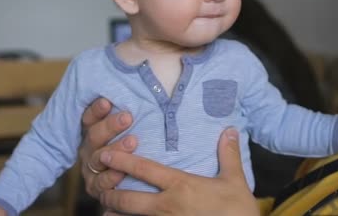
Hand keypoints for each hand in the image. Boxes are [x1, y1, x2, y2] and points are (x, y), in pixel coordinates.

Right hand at [79, 97, 137, 198]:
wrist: (132, 183)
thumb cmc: (134, 149)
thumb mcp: (130, 131)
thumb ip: (129, 117)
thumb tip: (148, 89)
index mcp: (93, 132)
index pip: (90, 118)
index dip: (96, 110)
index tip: (107, 101)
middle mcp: (89, 149)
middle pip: (94, 136)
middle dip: (110, 126)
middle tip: (127, 117)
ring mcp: (91, 169)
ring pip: (98, 158)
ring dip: (115, 150)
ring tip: (132, 142)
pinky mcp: (96, 187)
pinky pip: (100, 183)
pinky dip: (111, 177)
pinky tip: (121, 173)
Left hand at [99, 128, 258, 215]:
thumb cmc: (237, 211)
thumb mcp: (235, 181)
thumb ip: (228, 154)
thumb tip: (229, 130)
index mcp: (180, 185)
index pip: (144, 170)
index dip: (122, 161)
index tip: (105, 154)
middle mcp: (167, 205)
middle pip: (127, 200)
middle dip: (109, 193)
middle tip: (99, 186)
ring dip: (114, 214)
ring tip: (105, 208)